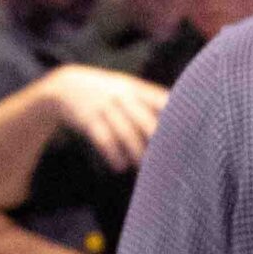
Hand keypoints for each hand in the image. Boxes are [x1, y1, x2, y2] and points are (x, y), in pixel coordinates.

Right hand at [39, 66, 168, 171]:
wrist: (66, 86)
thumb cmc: (104, 92)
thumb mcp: (125, 88)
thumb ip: (148, 101)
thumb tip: (176, 120)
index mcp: (135, 88)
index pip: (161, 100)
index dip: (175, 116)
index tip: (187, 133)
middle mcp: (121, 96)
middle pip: (145, 120)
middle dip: (157, 141)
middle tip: (167, 159)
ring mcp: (104, 108)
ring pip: (126, 133)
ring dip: (136, 153)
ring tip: (143, 167)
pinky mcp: (88, 120)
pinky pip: (104, 140)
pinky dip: (114, 155)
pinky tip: (120, 166)